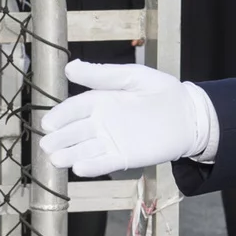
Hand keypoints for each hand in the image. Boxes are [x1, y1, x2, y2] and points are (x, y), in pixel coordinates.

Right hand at [38, 60, 213, 176]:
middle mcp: (102, 123)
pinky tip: (79, 168)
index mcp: (101, 101)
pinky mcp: (125, 157)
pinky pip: (106, 162)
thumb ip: (103, 75)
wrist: (189, 115)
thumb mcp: (132, 77)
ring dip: (70, 155)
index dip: (61, 115)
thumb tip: (70, 66)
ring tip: (55, 159)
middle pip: (76, 131)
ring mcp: (112, 141)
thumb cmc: (161, 92)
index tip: (48, 122)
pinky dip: (93, 166)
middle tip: (46, 144)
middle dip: (60, 138)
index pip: (75, 108)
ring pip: (86, 149)